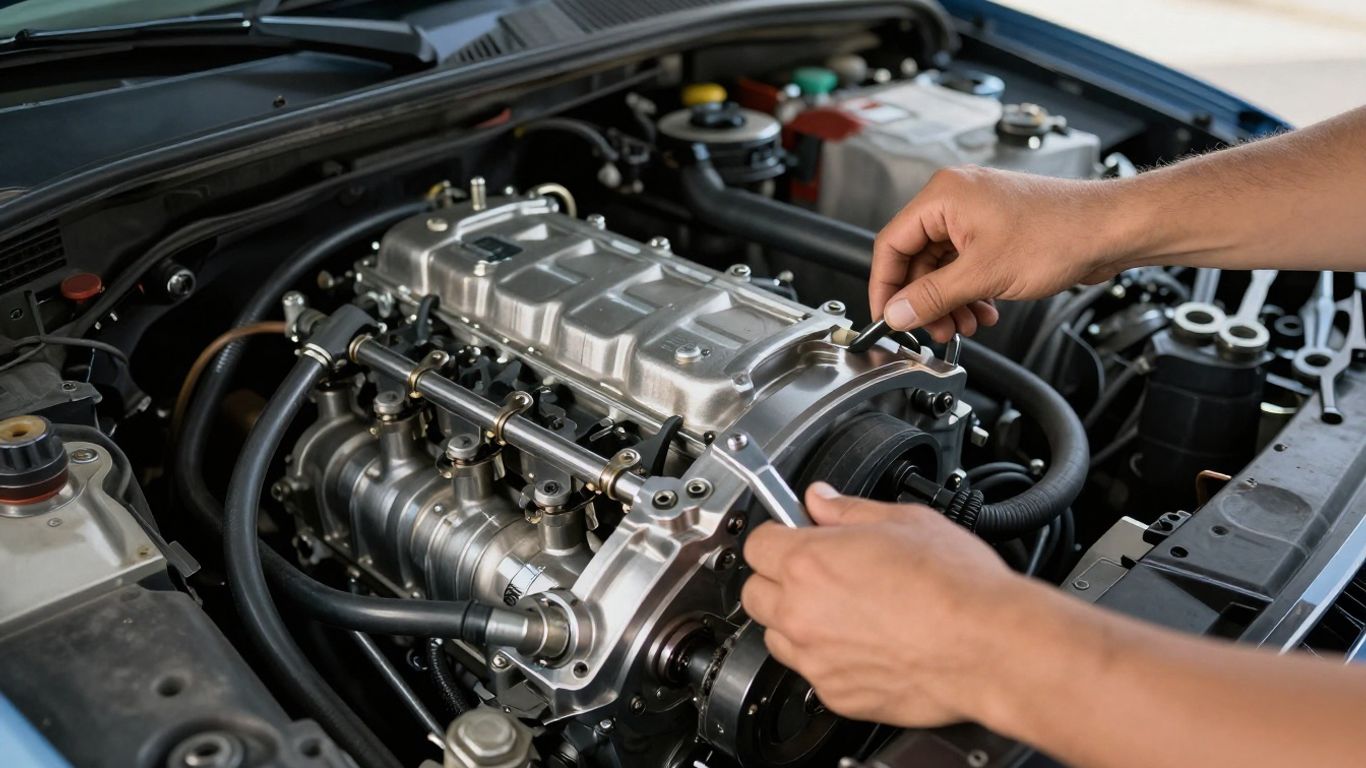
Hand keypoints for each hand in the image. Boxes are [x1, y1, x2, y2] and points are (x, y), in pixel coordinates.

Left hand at [740, 481, 1030, 727]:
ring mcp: (817, 659)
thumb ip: (848, 510)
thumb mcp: (903, 521)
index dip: (778, 536)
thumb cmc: (956, 585)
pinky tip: (865, 644)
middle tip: (818, 574)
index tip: (796, 536)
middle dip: (779, 580)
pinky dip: (828, 660)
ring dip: (797, 623)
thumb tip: (822, 500)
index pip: (757, 543)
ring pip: (777, 638)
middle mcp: (802, 613)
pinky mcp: (837, 695)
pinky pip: (812, 674)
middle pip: (756, 593)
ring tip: (844, 612)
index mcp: (809, 562)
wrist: (989, 645)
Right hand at [871, 167, 1128, 341]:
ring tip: (964, 324)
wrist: (1110, 230)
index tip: (888, 318)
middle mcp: (956, 200)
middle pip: (917, 259)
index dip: (886, 287)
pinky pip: (966, 265)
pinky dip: (969, 292)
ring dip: (950, 302)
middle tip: (934, 329)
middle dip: (926, 301)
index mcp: (943, 196)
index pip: (892, 244)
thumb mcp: (983, 274)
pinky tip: (983, 311)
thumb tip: (897, 314)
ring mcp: (977, 215)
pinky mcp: (996, 230)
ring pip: (942, 267)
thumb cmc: (1060, 233)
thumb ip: (932, 297)